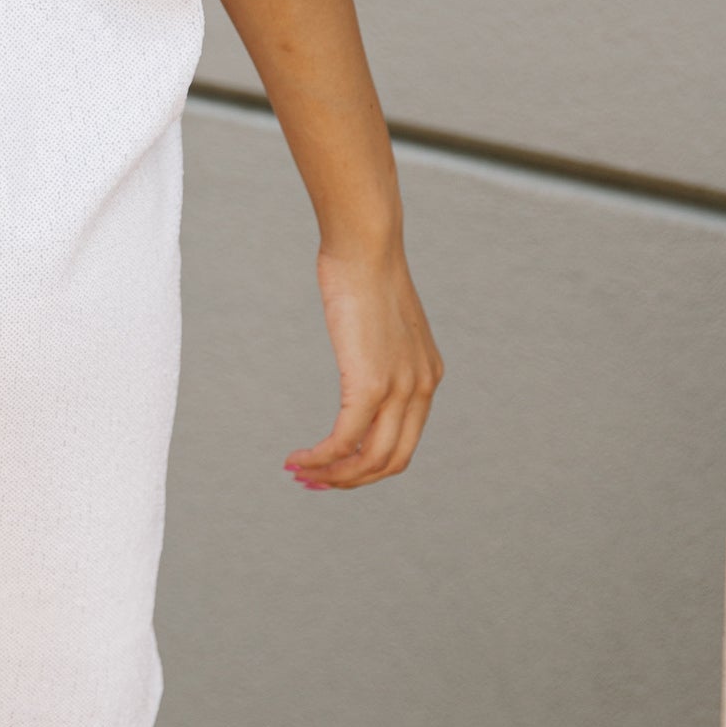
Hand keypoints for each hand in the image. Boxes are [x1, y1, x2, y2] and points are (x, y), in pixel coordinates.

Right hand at [285, 246, 443, 491]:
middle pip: (390, 461)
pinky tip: (298, 458)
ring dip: (333, 475)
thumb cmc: (365, 271)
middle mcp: (422, 388)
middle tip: (314, 480)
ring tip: (301, 472)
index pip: (404, 441)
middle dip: (350, 479)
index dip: (368, 463)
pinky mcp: (370, 384)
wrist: (366, 246)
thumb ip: (380, 347)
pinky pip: (344, 440)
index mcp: (427, 377)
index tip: (334, 466)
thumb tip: (362, 352)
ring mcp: (400, 389)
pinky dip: (320, 458)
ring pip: (369, 460)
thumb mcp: (383, 320)